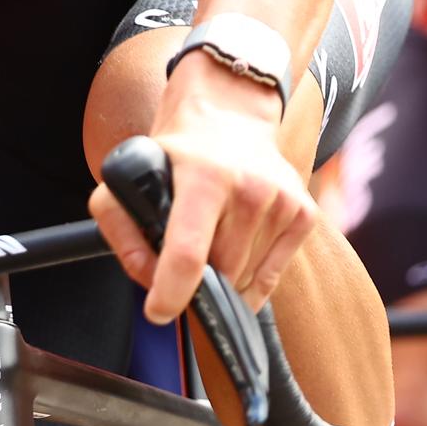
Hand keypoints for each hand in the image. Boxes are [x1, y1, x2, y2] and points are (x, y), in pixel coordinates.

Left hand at [90, 60, 315, 323]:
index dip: (171, 292)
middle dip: (196, 277)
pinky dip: (249, 275)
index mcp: (203, 178)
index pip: (188, 253)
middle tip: (183, 252)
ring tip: (210, 237)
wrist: (229, 113)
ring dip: (223, 276)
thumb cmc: (175, 153)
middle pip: (219, 273)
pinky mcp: (304, 213)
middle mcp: (250, 189)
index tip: (159, 312)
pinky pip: (272, 275)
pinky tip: (235, 243)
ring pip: (245, 279)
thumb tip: (148, 281)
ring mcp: (282, 201)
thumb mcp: (128, 177)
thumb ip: (122, 231)